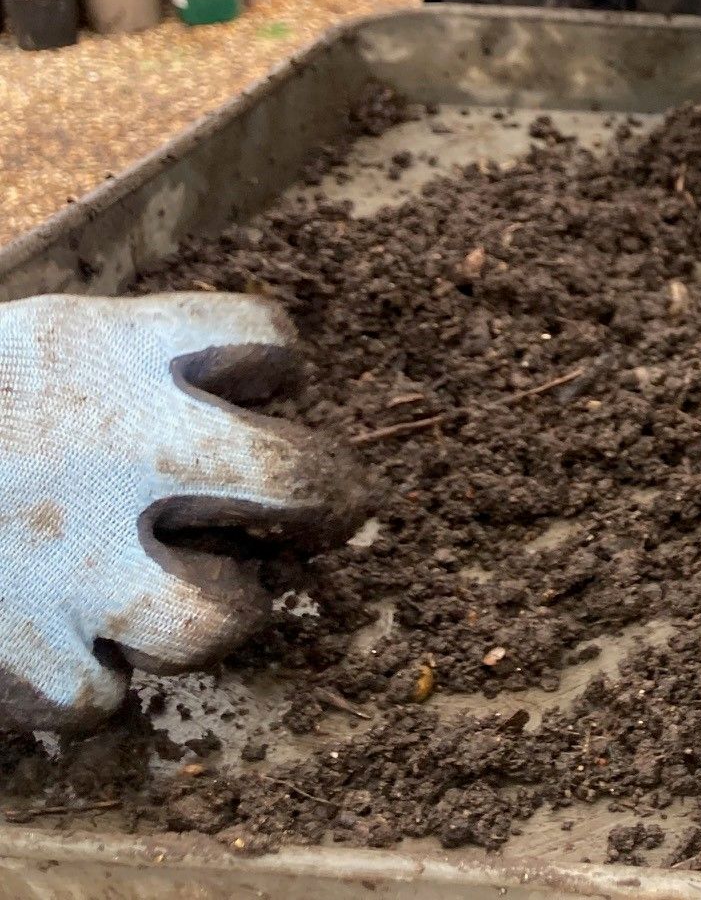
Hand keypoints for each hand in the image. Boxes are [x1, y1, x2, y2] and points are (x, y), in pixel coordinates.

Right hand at [0, 294, 360, 730]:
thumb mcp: (25, 346)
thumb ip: (121, 362)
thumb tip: (232, 399)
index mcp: (106, 350)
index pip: (266, 341)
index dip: (270, 368)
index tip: (252, 386)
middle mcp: (114, 452)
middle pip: (299, 479)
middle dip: (330, 499)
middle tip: (325, 509)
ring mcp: (71, 565)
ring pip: (222, 619)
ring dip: (219, 614)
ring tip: (191, 596)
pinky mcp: (20, 660)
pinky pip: (102, 698)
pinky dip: (86, 681)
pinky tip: (50, 642)